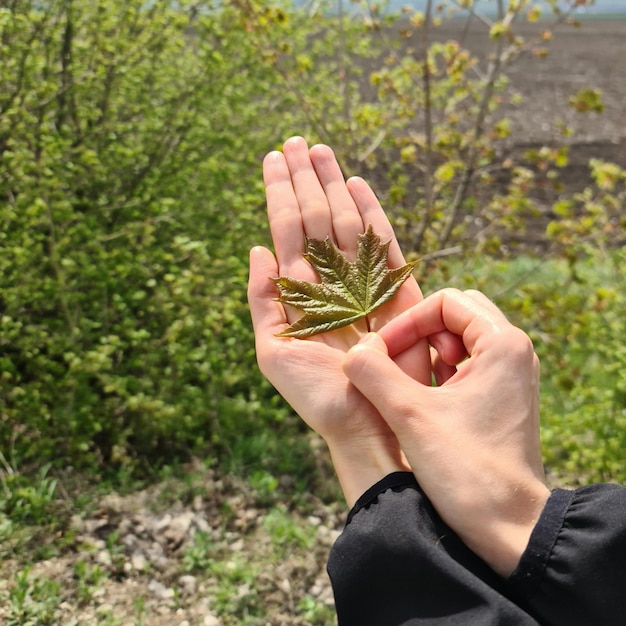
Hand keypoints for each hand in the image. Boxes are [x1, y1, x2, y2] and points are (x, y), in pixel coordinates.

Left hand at [248, 136, 430, 504]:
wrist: (366, 423)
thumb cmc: (318, 396)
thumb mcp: (274, 352)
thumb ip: (263, 300)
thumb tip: (256, 249)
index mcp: (299, 292)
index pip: (286, 230)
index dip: (280, 194)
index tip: (274, 159)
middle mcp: (330, 280)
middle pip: (314, 217)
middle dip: (305, 179)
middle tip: (297, 141)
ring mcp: (361, 281)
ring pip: (344, 221)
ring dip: (333, 185)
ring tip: (320, 150)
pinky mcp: (394, 289)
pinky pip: (382, 242)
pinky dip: (371, 212)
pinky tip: (357, 186)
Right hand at [343, 288, 549, 575]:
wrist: (508, 529)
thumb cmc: (467, 471)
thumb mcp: (410, 416)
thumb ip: (373, 374)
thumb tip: (353, 351)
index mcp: (503, 344)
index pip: (446, 302)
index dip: (408, 322)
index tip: (382, 353)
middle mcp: (512, 353)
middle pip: (454, 315)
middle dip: (416, 333)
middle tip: (392, 363)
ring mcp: (508, 376)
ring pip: (457, 340)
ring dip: (423, 354)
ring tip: (401, 384)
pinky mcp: (499, 399)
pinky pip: (462, 366)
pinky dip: (434, 373)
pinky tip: (416, 401)